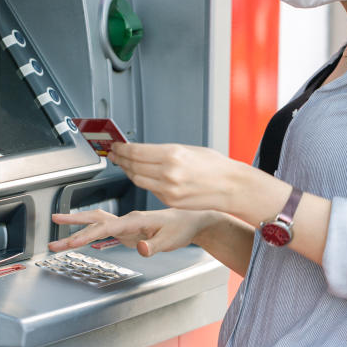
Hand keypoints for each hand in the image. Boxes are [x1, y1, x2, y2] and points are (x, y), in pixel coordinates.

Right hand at [48, 208, 218, 256]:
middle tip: (53, 230)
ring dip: (77, 225)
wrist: (191, 219)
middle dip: (72, 225)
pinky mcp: (127, 228)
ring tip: (58, 229)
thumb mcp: (170, 240)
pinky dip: (88, 230)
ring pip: (96, 221)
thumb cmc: (181, 228)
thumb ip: (153, 245)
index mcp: (135, 220)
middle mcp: (127, 219)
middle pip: (94, 220)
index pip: (105, 227)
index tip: (71, 242)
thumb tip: (139, 248)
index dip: (86, 235)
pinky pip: (103, 227)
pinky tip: (80, 236)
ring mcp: (126, 223)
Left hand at [107, 142, 238, 210]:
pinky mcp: (170, 201)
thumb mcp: (188, 149)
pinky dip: (141, 181)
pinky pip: (149, 189)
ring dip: (127, 171)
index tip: (116, 146)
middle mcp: (168, 173)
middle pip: (133, 165)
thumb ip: (164, 152)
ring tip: (123, 163)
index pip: (136, 151)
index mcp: (172, 155)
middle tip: (114, 154)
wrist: (231, 187)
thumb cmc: (214, 166)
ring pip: (137, 179)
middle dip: (120, 159)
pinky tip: (139, 174)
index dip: (121, 149)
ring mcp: (168, 189)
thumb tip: (142, 151)